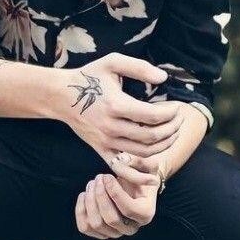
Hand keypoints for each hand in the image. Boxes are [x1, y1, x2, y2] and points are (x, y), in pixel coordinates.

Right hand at [58, 52, 182, 170]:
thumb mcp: (112, 62)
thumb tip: (163, 78)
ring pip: (143, 153)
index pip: (152, 116)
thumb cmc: (88, 77)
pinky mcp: (101, 150)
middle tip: (179, 120)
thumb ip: (139, 68)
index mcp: (116, 105)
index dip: (170, 113)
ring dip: (163, 146)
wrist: (60, 95)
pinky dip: (139, 177)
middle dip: (172, 129)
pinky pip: (122, 169)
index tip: (176, 107)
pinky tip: (154, 177)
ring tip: (172, 134)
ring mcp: (106, 142)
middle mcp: (111, 127)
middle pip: (151, 137)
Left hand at [75, 169, 160, 239]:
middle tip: (98, 177)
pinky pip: (85, 227)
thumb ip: (139, 162)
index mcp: (146, 213)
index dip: (114, 192)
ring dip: (90, 202)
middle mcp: (132, 227)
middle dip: (100, 196)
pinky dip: (81, 210)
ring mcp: (116, 232)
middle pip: (111, 219)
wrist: (135, 182)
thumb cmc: (140, 172)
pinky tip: (84, 194)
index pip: (128, 209)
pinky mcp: (101, 231)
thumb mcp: (145, 164)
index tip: (106, 176)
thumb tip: (122, 161)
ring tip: (91, 183)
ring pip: (96, 224)